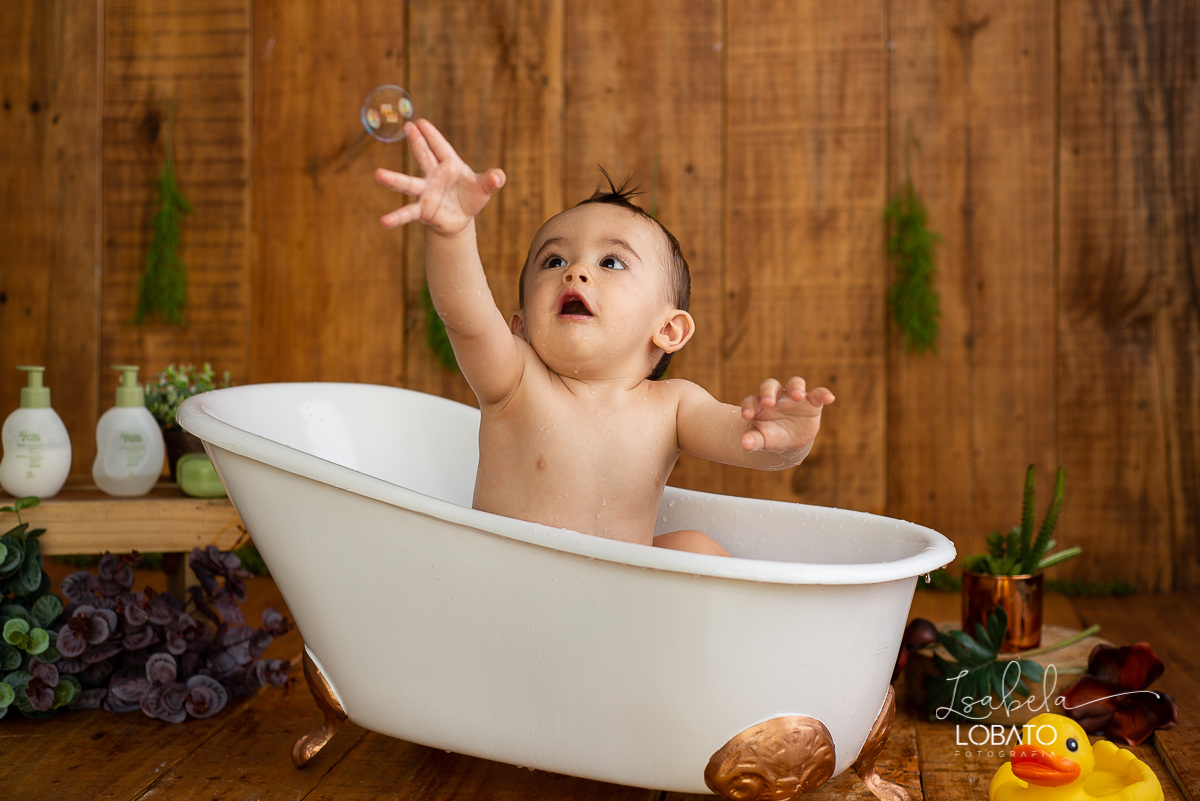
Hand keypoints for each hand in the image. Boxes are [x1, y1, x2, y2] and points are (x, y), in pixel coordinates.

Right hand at [374, 118, 505, 235]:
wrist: (460, 219)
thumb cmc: (470, 197)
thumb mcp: (483, 188)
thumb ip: (491, 181)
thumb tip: (499, 176)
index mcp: (450, 165)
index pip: (441, 147)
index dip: (432, 135)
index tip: (420, 122)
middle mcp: (434, 176)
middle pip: (424, 157)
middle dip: (417, 142)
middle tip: (407, 126)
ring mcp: (425, 192)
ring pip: (408, 184)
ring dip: (393, 180)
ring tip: (378, 175)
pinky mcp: (422, 210)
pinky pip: (408, 213)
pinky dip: (396, 217)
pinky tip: (383, 222)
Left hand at [739, 377, 834, 452]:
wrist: (789, 441)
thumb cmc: (771, 436)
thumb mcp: (761, 440)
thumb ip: (752, 441)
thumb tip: (745, 444)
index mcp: (759, 405)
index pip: (751, 400)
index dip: (748, 406)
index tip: (746, 416)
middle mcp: (776, 396)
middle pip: (770, 385)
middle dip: (768, 392)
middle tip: (768, 403)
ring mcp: (794, 397)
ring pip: (794, 383)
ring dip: (795, 387)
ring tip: (797, 396)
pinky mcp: (811, 402)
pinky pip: (818, 394)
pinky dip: (824, 394)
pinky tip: (830, 398)